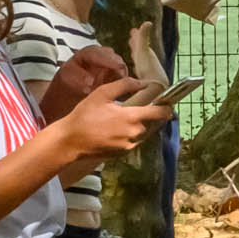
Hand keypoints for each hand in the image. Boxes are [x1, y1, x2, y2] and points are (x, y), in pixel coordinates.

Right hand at [55, 80, 174, 160]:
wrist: (69, 141)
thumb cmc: (84, 115)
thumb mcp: (102, 94)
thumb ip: (125, 85)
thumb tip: (143, 83)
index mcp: (132, 118)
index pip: (160, 113)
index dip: (167, 107)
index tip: (168, 102)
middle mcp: (134, 133)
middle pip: (152, 123)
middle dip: (149, 115)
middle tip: (139, 108)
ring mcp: (129, 146)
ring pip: (143, 133)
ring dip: (140, 126)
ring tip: (125, 118)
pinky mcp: (122, 154)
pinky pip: (133, 142)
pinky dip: (130, 135)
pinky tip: (117, 129)